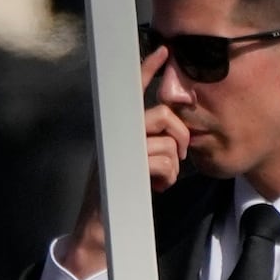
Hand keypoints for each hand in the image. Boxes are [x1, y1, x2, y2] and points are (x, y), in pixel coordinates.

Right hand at [61, 48, 188, 279]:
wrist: (99, 229)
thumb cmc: (121, 195)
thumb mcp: (137, 164)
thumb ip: (150, 145)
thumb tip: (174, 134)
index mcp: (118, 129)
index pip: (132, 91)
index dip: (148, 68)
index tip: (163, 50)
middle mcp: (114, 134)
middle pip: (161, 114)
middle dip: (180, 135)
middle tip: (180, 155)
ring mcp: (117, 150)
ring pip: (165, 142)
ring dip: (173, 166)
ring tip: (162, 180)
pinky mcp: (124, 168)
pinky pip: (161, 161)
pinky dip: (166, 178)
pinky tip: (157, 189)